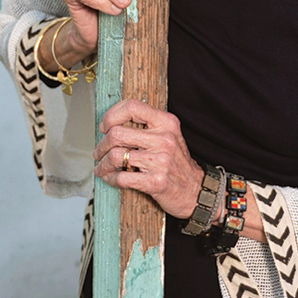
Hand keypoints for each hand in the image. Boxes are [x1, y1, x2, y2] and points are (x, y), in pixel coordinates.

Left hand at [94, 99, 203, 219]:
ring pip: (115, 156)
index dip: (112, 115)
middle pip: (117, 133)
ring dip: (103, 164)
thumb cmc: (178, 164)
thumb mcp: (169, 136)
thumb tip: (112, 125)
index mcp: (166, 123)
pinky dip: (110, 179)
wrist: (198, 191)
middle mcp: (164, 139)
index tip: (105, 126)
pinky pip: (122, 178)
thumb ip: (146, 127)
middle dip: (102, 145)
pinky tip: (111, 178)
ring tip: (101, 167)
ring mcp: (160, 161)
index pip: (132, 107)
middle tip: (99, 152)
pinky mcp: (155, 182)